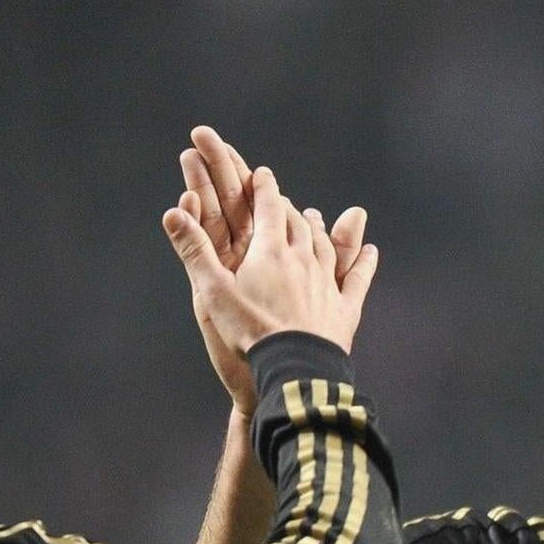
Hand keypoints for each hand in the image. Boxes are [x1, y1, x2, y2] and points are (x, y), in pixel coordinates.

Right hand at [168, 127, 374, 415]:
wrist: (295, 369)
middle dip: (287, 206)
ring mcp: (327, 282)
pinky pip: (357, 279)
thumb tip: (172, 212)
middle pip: (296, 223)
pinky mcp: (344, 309)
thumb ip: (194, 250)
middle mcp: (304, 258)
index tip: (262, 174)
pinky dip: (363, 262)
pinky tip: (371, 252)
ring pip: (324, 245)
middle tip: (282, 198)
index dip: (264, 188)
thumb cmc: (249, 332)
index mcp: (270, 251)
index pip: (268, 207)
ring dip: (317, 228)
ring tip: (312, 217)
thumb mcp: (212, 292)